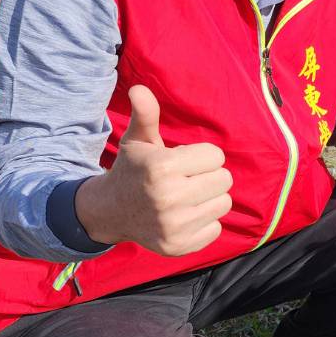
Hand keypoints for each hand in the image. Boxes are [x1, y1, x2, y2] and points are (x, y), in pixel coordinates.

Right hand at [74, 85, 232, 255]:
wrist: (110, 212)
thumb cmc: (133, 170)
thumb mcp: (138, 141)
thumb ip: (145, 114)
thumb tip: (139, 89)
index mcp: (161, 167)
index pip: (217, 156)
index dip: (201, 157)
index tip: (182, 162)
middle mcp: (168, 198)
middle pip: (225, 179)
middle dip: (208, 176)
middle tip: (185, 180)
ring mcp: (174, 226)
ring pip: (224, 203)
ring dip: (209, 199)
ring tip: (185, 197)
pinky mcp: (179, 247)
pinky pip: (216, 228)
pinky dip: (204, 222)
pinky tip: (183, 217)